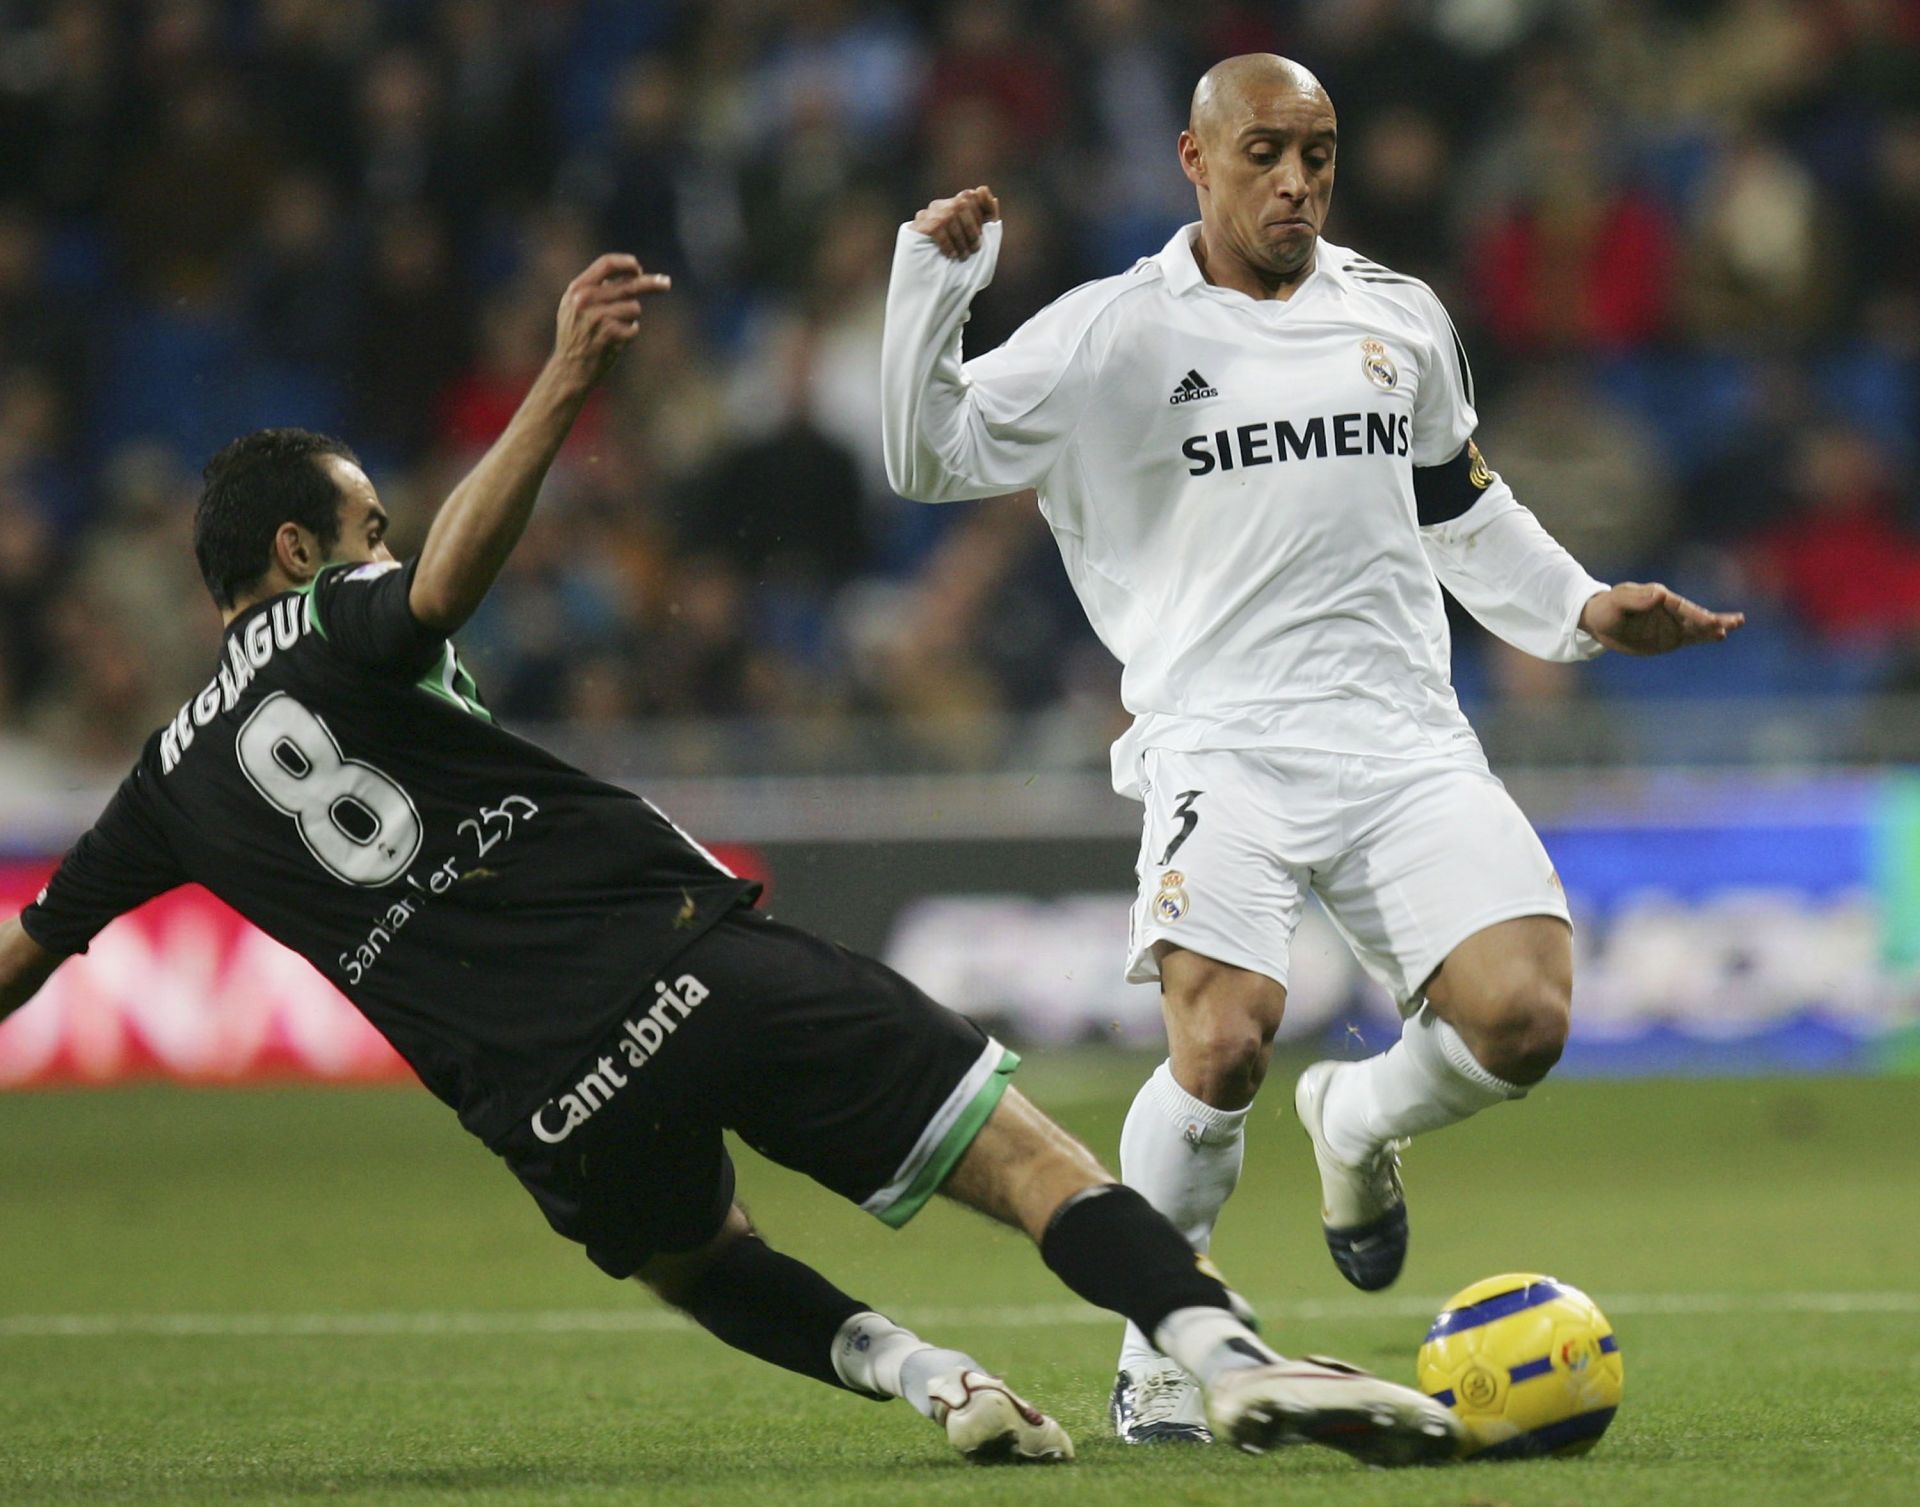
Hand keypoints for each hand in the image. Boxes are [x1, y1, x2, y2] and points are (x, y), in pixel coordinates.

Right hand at [552, 253, 669, 383]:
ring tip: (614, 329)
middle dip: (651, 283)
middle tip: (667, 283)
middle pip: (628, 284)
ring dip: (631, 318)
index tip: (638, 268)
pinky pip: (633, 327)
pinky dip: (629, 334)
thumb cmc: (576, 337)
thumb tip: (632, 275)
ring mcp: (597, 316)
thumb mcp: (574, 307)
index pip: (606, 264)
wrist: (569, 369)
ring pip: (634, 307)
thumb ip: (596, 289)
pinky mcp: (609, 333)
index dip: (626, 263)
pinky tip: (615, 341)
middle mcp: (585, 299)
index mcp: (577, 288)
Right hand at [912, 185, 1000, 259]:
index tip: (987, 228)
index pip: (970, 196)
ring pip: (949, 215)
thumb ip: (987, 219)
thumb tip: (993, 198)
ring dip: (961, 238)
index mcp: (954, 207)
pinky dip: (948, 243)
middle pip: (962, 203)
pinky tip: (951, 255)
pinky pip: (936, 227)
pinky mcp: (918, 226)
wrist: (933, 286)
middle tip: (975, 248)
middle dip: (973, 227)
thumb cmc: (959, 264)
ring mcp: (926, 216)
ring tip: (964, 256)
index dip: (983, 208)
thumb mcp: (980, 240)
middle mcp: (940, 206)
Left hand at [1579, 582, 1744, 655]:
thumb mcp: (1616, 602)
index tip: (1712, 622)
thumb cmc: (1605, 608)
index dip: (1697, 615)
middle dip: (1714, 620)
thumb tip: (1660, 595)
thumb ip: (1636, 599)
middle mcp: (1669, 609)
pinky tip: (1720, 636)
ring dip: (1716, 626)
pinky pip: (1690, 637)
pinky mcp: (1669, 637)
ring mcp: (1671, 623)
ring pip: (1697, 626)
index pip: (1681, 607)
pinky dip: (1704, 637)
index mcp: (1658, 597)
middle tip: (1737, 621)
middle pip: (1695, 615)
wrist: (1599, 621)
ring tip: (1737, 624)